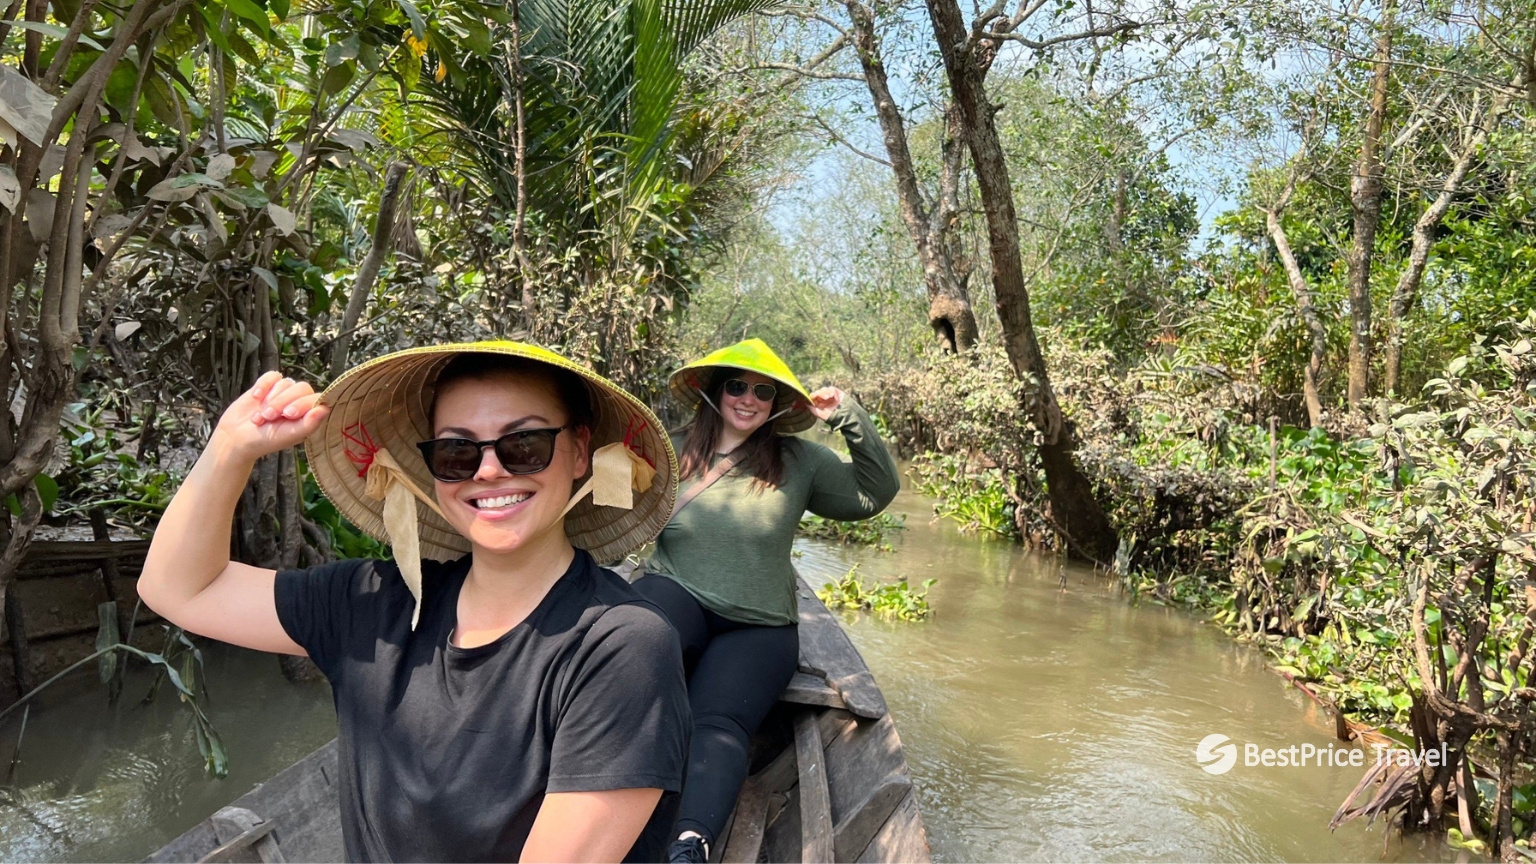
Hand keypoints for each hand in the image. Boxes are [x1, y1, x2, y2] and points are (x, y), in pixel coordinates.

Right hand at [210, 371, 328, 462]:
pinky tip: (256, 397)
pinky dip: (263, 385)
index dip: (302, 403)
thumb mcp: (287, 436)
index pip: (316, 399)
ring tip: (260, 415)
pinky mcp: (268, 386)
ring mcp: (283, 393)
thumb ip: (308, 424)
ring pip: (286, 382)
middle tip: (268, 416)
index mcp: (308, 416)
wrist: (235, 437)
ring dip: (270, 398)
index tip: (287, 414)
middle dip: (282, 402)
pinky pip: (272, 375)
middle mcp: (299, 403)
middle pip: (301, 388)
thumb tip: (325, 409)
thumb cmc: (264, 441)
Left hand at [807, 386, 843, 421]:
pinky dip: (831, 391)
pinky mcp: (836, 392)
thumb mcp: (819, 413)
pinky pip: (831, 389)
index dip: (813, 395)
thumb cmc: (831, 416)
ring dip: (825, 392)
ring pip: (824, 389)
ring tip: (828, 397)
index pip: (813, 397)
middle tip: (823, 397)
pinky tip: (833, 396)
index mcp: (818, 404)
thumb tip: (804, 402)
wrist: (843, 416)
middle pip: (818, 392)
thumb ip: (811, 408)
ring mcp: (829, 396)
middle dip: (819, 394)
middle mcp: (823, 399)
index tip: (813, 396)